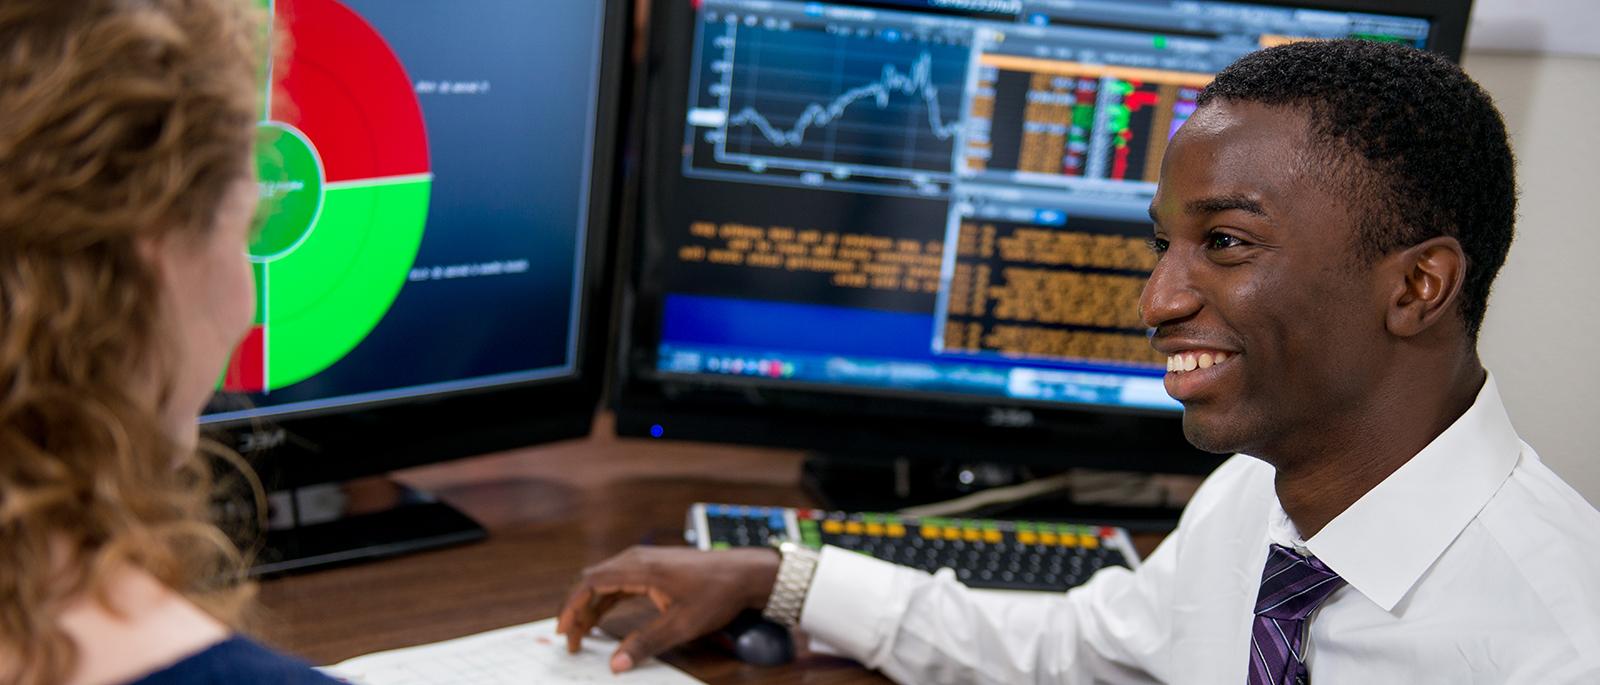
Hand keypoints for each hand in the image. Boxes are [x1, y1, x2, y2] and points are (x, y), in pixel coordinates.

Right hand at [556, 546, 779, 672]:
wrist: (744, 573)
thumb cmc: (716, 592)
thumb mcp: (681, 624)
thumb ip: (646, 643)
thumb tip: (617, 665)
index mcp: (639, 567)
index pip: (590, 583)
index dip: (571, 606)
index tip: (563, 630)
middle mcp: (636, 558)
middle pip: (592, 581)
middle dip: (577, 610)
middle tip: (570, 639)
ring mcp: (644, 561)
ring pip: (604, 582)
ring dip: (590, 607)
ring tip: (582, 635)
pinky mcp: (652, 567)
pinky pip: (618, 582)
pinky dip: (606, 600)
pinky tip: (601, 619)